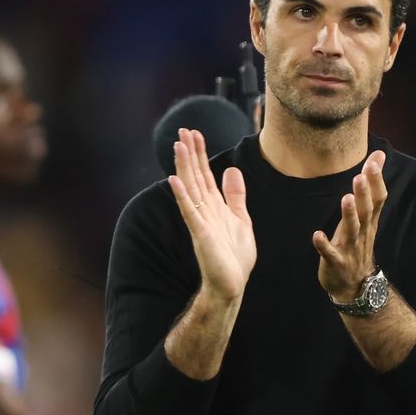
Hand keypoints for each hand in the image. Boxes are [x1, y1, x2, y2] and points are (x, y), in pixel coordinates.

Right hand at [167, 128, 255, 301]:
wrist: (232, 284)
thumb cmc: (235, 256)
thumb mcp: (241, 219)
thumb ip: (235, 195)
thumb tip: (230, 170)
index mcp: (214, 205)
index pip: (204, 174)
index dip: (200, 153)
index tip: (194, 133)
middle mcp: (204, 210)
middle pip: (195, 176)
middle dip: (189, 154)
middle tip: (183, 131)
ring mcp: (201, 221)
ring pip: (190, 188)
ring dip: (183, 167)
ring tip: (178, 146)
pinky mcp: (201, 234)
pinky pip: (190, 212)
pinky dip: (182, 196)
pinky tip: (174, 180)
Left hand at [313, 150, 387, 300]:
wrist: (356, 286)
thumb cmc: (358, 244)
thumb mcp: (367, 216)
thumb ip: (371, 186)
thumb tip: (379, 156)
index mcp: (369, 221)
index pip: (377, 199)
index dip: (376, 181)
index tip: (373, 162)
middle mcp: (362, 233)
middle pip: (366, 212)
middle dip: (364, 194)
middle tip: (360, 176)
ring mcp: (350, 248)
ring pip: (351, 230)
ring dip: (349, 215)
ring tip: (346, 198)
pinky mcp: (335, 262)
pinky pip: (329, 253)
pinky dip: (324, 245)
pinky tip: (317, 235)